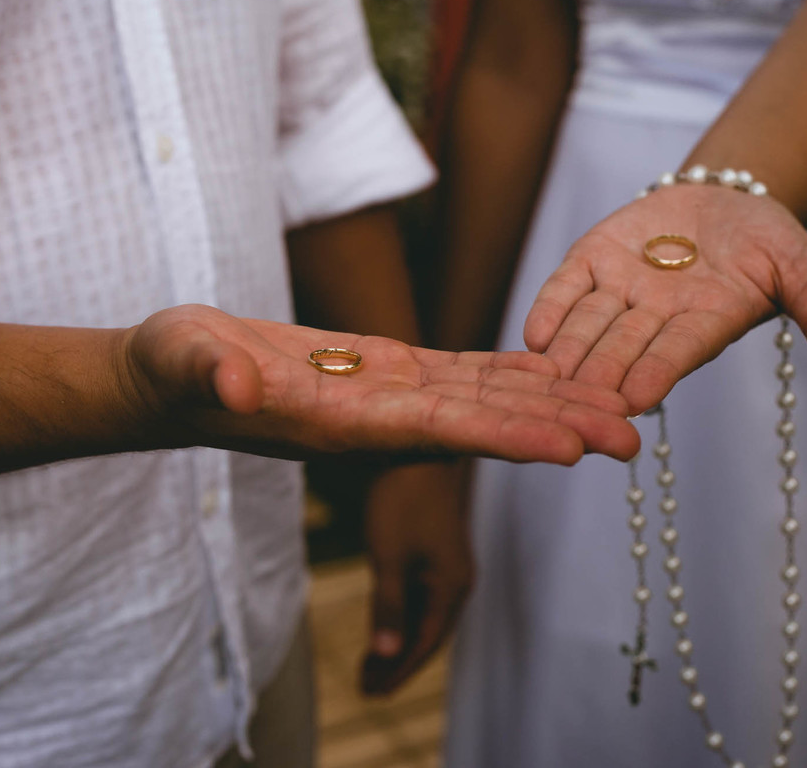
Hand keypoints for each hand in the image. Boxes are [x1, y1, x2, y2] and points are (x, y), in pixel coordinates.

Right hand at [124, 304, 639, 462]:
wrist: (172, 381)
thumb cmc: (172, 372)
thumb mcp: (183, 360)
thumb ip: (210, 372)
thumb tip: (239, 384)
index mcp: (338, 422)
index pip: (434, 432)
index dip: (504, 435)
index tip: (572, 446)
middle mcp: (375, 420)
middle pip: (480, 425)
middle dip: (554, 428)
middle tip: (634, 436)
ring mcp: (384, 399)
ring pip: (482, 401)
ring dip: (549, 403)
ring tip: (618, 407)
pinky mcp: (384, 373)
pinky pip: (460, 376)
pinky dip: (510, 376)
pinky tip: (553, 370)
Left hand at [361, 461, 471, 695]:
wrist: (421, 448)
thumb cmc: (403, 499)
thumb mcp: (390, 557)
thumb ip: (389, 607)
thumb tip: (384, 656)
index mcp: (451, 589)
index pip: (423, 645)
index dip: (397, 672)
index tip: (370, 694)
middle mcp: (456, 583)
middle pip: (426, 636)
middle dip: (396, 664)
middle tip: (365, 688)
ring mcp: (448, 567)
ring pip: (423, 617)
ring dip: (398, 642)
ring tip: (368, 666)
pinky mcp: (436, 552)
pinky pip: (421, 597)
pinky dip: (401, 616)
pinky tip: (383, 623)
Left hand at [523, 184, 806, 413]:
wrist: (725, 197)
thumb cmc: (767, 240)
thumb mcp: (803, 268)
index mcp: (703, 326)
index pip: (676, 353)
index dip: (656, 372)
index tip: (637, 399)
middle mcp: (654, 318)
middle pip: (623, 349)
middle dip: (599, 374)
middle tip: (574, 403)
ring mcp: (618, 291)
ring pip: (588, 326)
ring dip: (566, 353)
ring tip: (543, 379)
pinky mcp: (591, 262)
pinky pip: (565, 288)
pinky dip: (549, 309)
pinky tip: (531, 335)